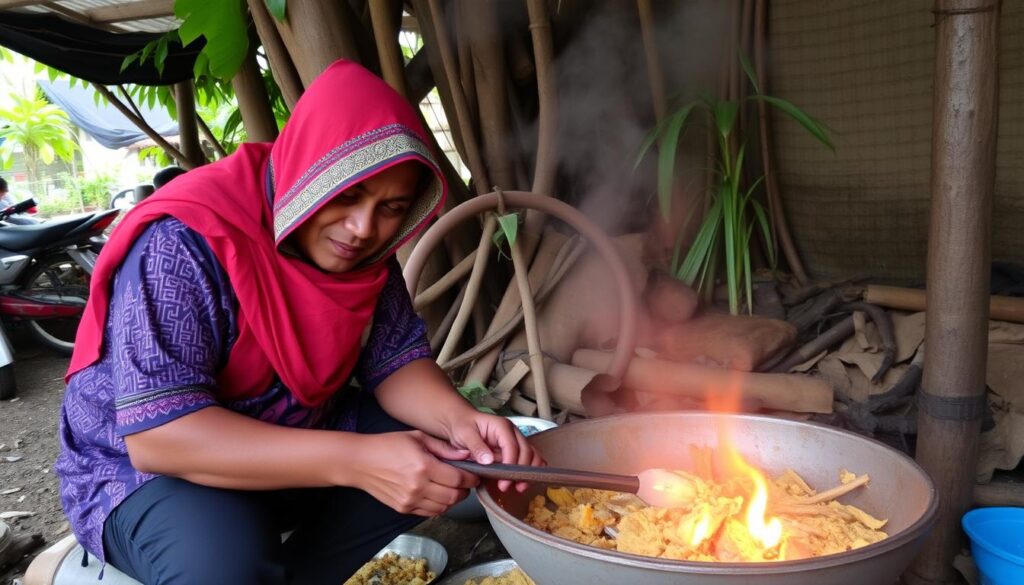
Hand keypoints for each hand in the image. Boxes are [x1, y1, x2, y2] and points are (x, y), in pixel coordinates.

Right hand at [351, 431, 478, 515]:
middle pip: (454, 496)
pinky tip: (439, 495)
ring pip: (444, 508)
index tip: (475, 475)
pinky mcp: (404, 508)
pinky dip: (439, 506)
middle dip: (465, 490)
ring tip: (454, 489)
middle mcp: (418, 486)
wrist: (360, 462)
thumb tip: (467, 454)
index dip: (471, 478)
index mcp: (424, 466)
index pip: (458, 478)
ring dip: (453, 500)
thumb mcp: (417, 437)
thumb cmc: (388, 445)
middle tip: (467, 483)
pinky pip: (430, 513)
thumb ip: (444, 448)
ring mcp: (410, 500)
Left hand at [442, 410, 543, 491]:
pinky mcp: (513, 450)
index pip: (512, 446)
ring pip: (530, 455)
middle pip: (525, 451)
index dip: (510, 464)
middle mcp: (512, 432)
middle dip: (520, 471)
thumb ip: (476, 446)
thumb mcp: (465, 433)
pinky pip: (527, 459)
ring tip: (519, 487)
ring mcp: (514, 441)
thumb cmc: (462, 425)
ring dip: (528, 472)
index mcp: (501, 426)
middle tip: (507, 486)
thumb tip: (489, 460)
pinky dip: (528, 470)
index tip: (503, 480)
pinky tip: (523, 481)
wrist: (459, 422)